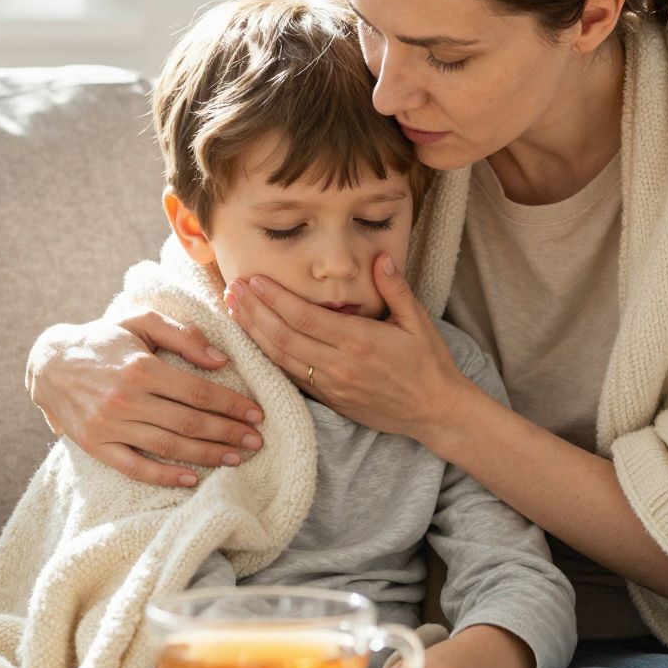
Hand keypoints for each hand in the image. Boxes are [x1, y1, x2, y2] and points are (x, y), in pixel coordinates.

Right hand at [26, 310, 265, 485]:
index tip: (256, 414)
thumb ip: (183, 335)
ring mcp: (109, 425)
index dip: (232, 405)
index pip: (199, 392)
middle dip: (228, 434)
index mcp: (141, 368)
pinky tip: (192, 479)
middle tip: (256, 441)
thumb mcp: (141, 322)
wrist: (49, 363)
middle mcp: (126, 399)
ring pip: (168, 446)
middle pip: (189, 423)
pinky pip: (134, 467)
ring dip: (207, 455)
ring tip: (236, 459)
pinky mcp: (95, 445)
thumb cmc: (104, 339)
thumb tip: (221, 360)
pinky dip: (164, 476)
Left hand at [224, 253, 471, 440]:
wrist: (434, 411)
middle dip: (254, 312)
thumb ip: (396, 288)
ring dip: (254, 333)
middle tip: (233, 289)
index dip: (274, 298)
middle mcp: (339, 364)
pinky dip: (268, 358)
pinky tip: (254, 341)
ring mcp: (331, 385)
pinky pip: (290, 378)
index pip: (304, 316)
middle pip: (283, 336)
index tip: (254, 279)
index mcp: (359, 340)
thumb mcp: (418, 321)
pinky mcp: (329, 400)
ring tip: (234, 310)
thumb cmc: (429, 363)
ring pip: (281, 359)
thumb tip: (380, 256)